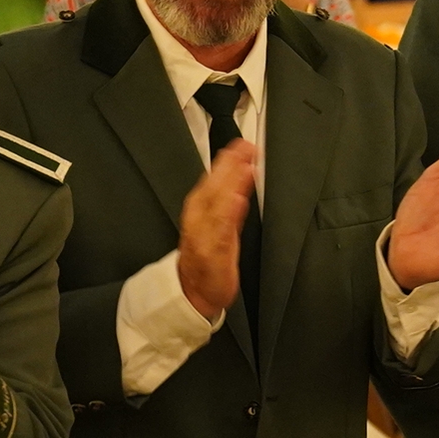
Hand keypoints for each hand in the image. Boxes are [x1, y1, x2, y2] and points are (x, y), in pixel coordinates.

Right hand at [176, 141, 258, 318]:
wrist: (194, 291)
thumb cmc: (207, 255)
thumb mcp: (218, 223)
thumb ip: (229, 200)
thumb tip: (241, 174)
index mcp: (200, 210)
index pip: (213, 180)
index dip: (226, 161)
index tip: (240, 146)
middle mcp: (199, 219)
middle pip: (213, 187)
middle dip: (228, 166)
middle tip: (244, 148)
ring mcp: (204, 236)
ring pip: (216, 205)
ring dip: (230, 184)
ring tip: (244, 167)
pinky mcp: (213, 254)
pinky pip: (220, 232)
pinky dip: (228, 215)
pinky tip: (238, 201)